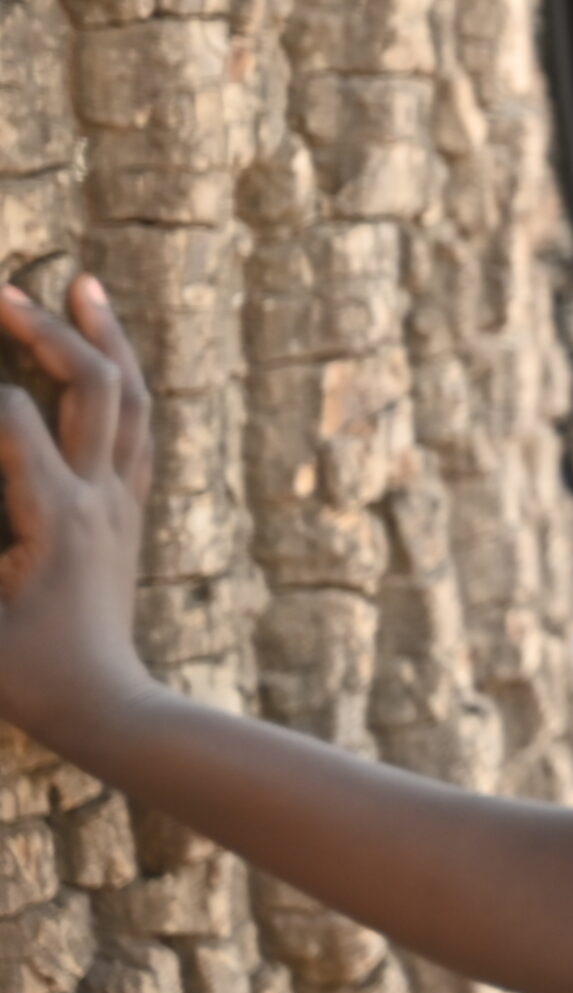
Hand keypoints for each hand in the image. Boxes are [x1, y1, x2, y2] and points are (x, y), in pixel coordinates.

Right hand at [0, 276, 158, 754]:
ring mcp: (124, 500)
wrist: (107, 709)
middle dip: (47, 329)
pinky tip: (106, 353)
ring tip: (81, 283)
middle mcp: (101, 495)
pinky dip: (121, 379)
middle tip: (3, 287)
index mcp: (54, 516)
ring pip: (131, 396)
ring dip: (103, 336)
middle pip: (91, 387)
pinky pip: (139, 427)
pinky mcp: (131, 510)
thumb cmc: (24, 678)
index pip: (13, 418)